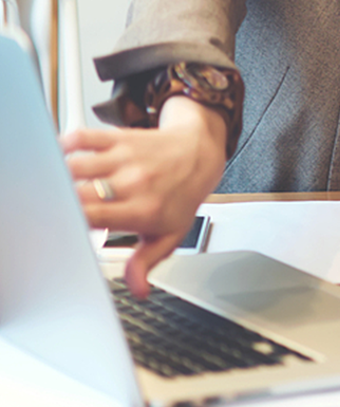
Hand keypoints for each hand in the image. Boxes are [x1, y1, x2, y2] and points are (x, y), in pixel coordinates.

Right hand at [61, 96, 226, 296]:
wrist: (201, 154)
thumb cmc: (183, 195)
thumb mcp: (171, 234)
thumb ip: (146, 262)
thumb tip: (138, 290)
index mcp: (142, 210)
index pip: (92, 218)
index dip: (69, 225)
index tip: (59, 233)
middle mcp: (133, 182)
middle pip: (78, 192)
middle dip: (57, 204)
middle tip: (51, 213)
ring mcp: (126, 158)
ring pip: (75, 165)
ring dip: (57, 178)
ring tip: (54, 190)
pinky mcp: (121, 138)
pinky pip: (83, 137)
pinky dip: (65, 146)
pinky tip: (61, 160)